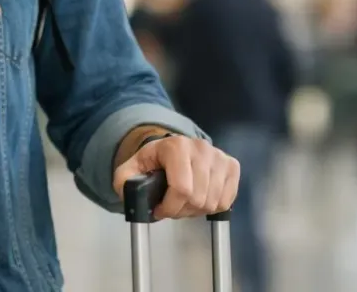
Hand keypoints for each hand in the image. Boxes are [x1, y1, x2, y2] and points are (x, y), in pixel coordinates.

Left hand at [112, 134, 239, 219]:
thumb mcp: (130, 170)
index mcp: (175, 146)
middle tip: (172, 205)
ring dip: (196, 210)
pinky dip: (212, 206)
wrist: (171, 150)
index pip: (182, 189)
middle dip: (181, 210)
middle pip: (197, 198)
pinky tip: (200, 197)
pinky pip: (226, 200)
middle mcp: (201, 147)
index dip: (170, 207)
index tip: (160, 209)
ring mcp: (219, 156)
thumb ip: (125, 182)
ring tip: (185, 201)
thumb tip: (131, 193)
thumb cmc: (153, 162)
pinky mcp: (231, 166)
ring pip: (212, 202)